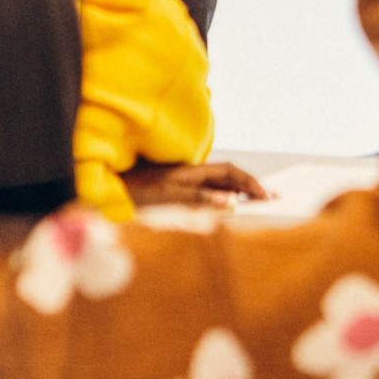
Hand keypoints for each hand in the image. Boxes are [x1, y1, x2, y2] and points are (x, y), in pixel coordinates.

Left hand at [122, 160, 270, 207]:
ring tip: (256, 203)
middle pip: (228, 176)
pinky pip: (206, 192)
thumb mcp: (167, 197)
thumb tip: (231, 202)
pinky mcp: (174, 190)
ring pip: (218, 183)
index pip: (231, 172)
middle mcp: (190, 173)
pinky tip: (226, 206)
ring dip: (238, 192)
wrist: (106, 188)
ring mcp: (182, 181)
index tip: (268, 197)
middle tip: (273, 199)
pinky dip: (222, 198)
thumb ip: (199, 198)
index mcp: (192, 171)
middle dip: (251, 186)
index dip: (251, 183)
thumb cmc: (133, 192)